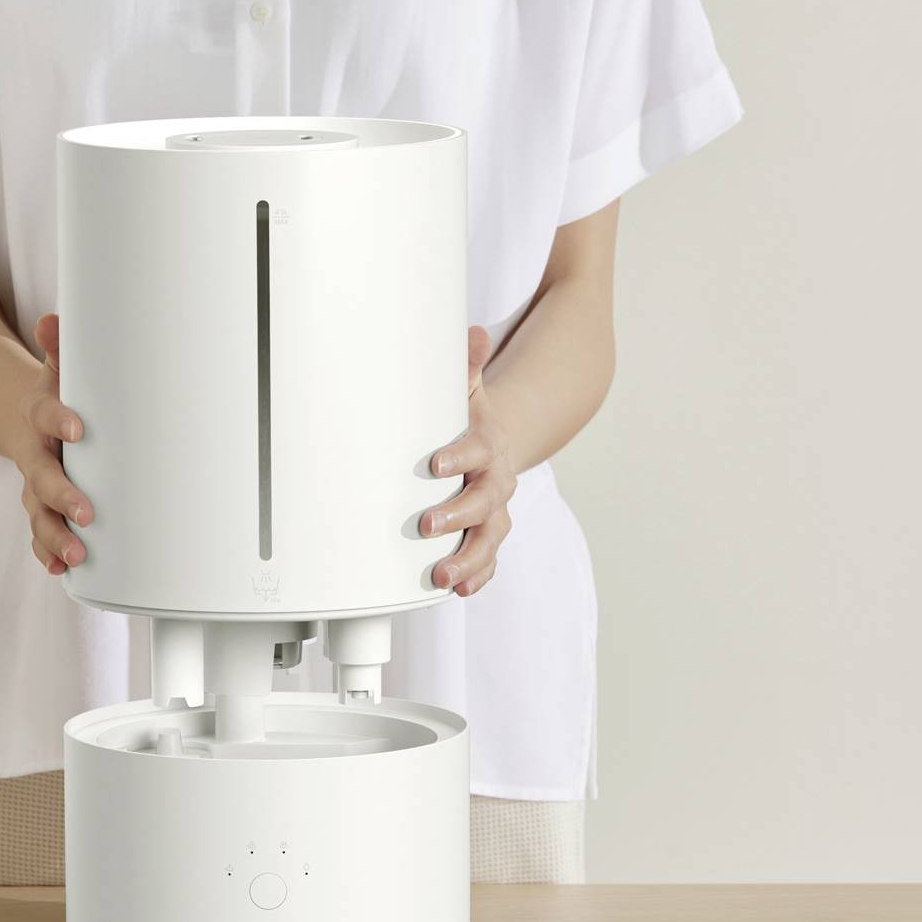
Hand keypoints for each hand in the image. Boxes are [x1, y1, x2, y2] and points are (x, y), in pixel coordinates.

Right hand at [14, 313, 93, 576]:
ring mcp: (34, 484)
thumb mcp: (57, 368)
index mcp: (39, 414)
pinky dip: (47, 552)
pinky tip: (61, 569)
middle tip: (86, 513)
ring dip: (55, 536)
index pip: (46, 414)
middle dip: (62, 496)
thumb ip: (59, 347)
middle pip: (43, 477)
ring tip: (77, 555)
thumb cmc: (56, 394)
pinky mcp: (40, 506)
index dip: (59, 419)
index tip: (79, 426)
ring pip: (39, 514)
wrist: (20, 418)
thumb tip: (52, 320)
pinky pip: (39, 533)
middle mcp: (34, 454)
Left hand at [421, 324, 515, 596]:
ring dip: (465, 558)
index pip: (475, 451)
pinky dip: (477, 577)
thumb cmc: (466, 420)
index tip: (434, 464)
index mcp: (486, 446)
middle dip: (456, 515)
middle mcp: (495, 482)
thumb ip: (466, 366)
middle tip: (426, 524)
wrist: (494, 446)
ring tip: (439, 574)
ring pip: (488, 540)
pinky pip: (488, 562)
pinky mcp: (488, 537)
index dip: (458, 458)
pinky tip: (458, 590)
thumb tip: (471, 330)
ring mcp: (494, 514)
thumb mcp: (465, 391)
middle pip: (483, 502)